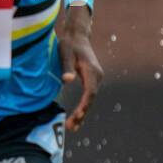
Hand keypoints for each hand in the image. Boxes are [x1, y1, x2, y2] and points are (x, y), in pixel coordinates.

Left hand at [58, 11, 101, 131]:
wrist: (77, 36)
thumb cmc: (69, 45)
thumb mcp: (65, 54)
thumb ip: (66, 67)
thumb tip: (67, 81)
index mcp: (92, 71)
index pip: (90, 93)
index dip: (84, 106)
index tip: (76, 116)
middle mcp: (97, 76)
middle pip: (91, 99)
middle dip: (82, 114)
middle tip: (71, 127)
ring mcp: (96, 78)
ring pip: (90, 99)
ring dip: (82, 113)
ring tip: (72, 127)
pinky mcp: (91, 79)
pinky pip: (88, 95)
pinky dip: (83, 106)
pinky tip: (77, 116)